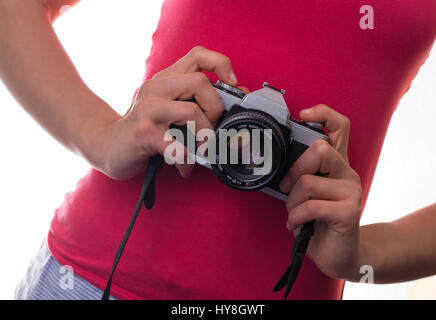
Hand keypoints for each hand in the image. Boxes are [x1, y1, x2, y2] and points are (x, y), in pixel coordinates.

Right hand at [96, 46, 237, 179]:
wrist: (108, 146)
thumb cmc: (146, 130)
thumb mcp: (171, 110)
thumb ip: (198, 102)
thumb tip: (237, 97)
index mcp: (166, 80)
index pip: (198, 55)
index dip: (221, 64)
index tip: (232, 86)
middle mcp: (156, 89)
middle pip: (200, 82)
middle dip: (215, 109)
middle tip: (209, 130)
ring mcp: (147, 109)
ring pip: (192, 111)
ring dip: (204, 136)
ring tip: (198, 150)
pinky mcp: (143, 133)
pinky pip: (177, 145)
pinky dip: (187, 159)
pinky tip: (184, 167)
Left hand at [279, 104, 361, 279]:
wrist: (340, 254)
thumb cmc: (317, 221)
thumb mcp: (305, 194)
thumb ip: (299, 176)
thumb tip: (276, 166)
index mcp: (336, 165)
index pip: (339, 126)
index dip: (323, 113)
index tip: (303, 113)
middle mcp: (347, 173)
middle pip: (319, 149)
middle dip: (294, 171)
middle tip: (286, 189)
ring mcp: (351, 191)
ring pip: (307, 182)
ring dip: (292, 203)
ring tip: (296, 215)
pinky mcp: (349, 211)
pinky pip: (310, 206)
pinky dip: (296, 217)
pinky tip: (298, 225)